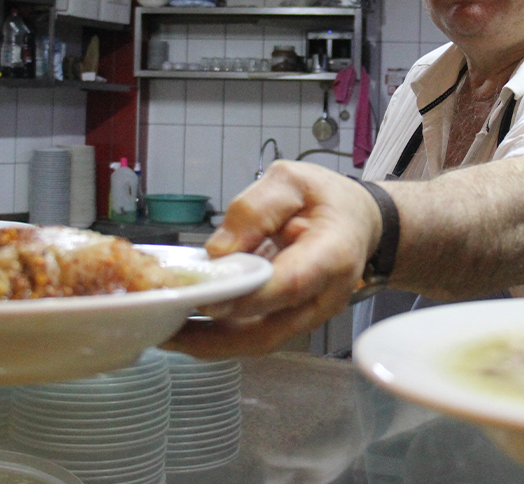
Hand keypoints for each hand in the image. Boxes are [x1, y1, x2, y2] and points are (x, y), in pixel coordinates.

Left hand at [163, 160, 381, 357]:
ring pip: (260, 341)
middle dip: (217, 336)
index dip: (250, 296)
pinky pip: (256, 336)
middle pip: (271, 329)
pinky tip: (186, 329)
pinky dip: (220, 337)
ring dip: (212, 344)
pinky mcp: (293, 321)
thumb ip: (255, 210)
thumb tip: (217, 252)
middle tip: (168, 330)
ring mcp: (310, 315)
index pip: (292, 282)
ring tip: (166, 334)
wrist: (357, 222)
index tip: (207, 301)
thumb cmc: (326, 198)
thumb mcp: (291, 181)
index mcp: (333, 253)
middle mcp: (326, 295)